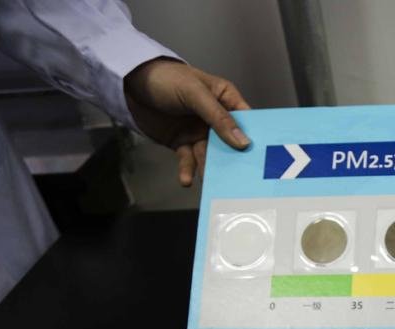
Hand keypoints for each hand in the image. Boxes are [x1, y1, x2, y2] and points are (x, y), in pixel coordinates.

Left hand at [124, 58, 250, 186]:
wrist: (130, 83)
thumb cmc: (166, 78)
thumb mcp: (195, 94)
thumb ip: (219, 118)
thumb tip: (243, 142)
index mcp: (225, 99)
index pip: (246, 120)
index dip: (255, 137)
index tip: (264, 157)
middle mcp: (215, 118)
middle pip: (230, 143)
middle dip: (234, 159)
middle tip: (242, 178)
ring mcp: (199, 132)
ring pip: (210, 155)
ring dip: (209, 169)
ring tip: (211, 183)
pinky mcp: (182, 143)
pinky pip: (189, 159)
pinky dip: (188, 170)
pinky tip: (187, 180)